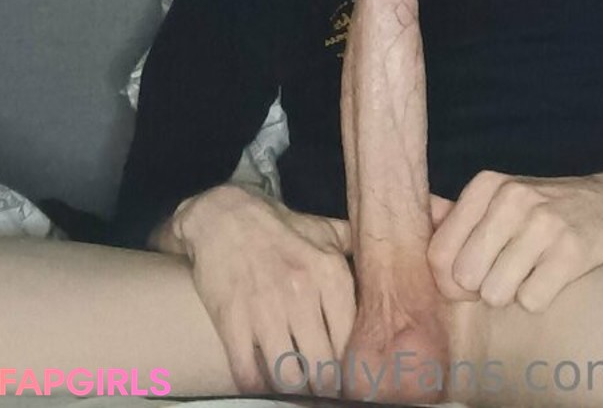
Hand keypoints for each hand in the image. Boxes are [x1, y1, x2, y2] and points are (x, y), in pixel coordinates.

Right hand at [170, 184, 354, 394]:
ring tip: (293, 384)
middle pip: (323, 369)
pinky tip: (261, 379)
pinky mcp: (231, 320)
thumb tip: (381, 259)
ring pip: (288, 379)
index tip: (344, 374)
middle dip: (322, 385)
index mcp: (330, 273)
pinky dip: (256, 385)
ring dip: (292, 389)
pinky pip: (247, 374)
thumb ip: (352, 247)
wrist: (222, 214)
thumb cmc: (278, 226)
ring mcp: (265, 309)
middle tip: (317, 384)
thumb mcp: (322, 230)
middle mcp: (302, 293)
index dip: (349, 367)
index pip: (352, 341)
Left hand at [426, 170, 602, 313]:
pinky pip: (532, 301)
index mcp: (487, 185)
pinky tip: (555, 276)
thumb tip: (417, 220)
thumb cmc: (548, 209)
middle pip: (466, 279)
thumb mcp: (502, 198)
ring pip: (496, 294)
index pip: (439, 254)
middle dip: (484, 289)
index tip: (473, 279)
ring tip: (533, 271)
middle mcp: (512, 198)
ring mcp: (543, 222)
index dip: (451, 281)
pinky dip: (542, 298)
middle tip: (509, 273)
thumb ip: (458, 214)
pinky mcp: (572, 250)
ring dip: (513, 294)